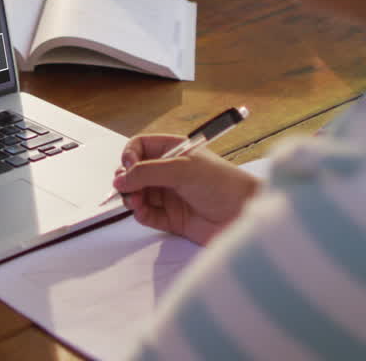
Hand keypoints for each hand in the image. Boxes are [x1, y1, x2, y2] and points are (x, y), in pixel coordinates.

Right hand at [111, 134, 262, 245]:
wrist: (243, 215)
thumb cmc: (224, 184)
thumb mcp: (183, 170)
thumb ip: (148, 172)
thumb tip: (121, 178)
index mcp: (174, 151)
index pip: (140, 147)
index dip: (130, 156)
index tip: (128, 167)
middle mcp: (169, 172)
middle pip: (134, 172)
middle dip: (127, 180)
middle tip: (127, 188)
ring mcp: (170, 195)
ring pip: (137, 194)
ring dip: (131, 198)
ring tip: (136, 202)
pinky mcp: (171, 218)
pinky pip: (146, 215)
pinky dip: (140, 214)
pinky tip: (142, 212)